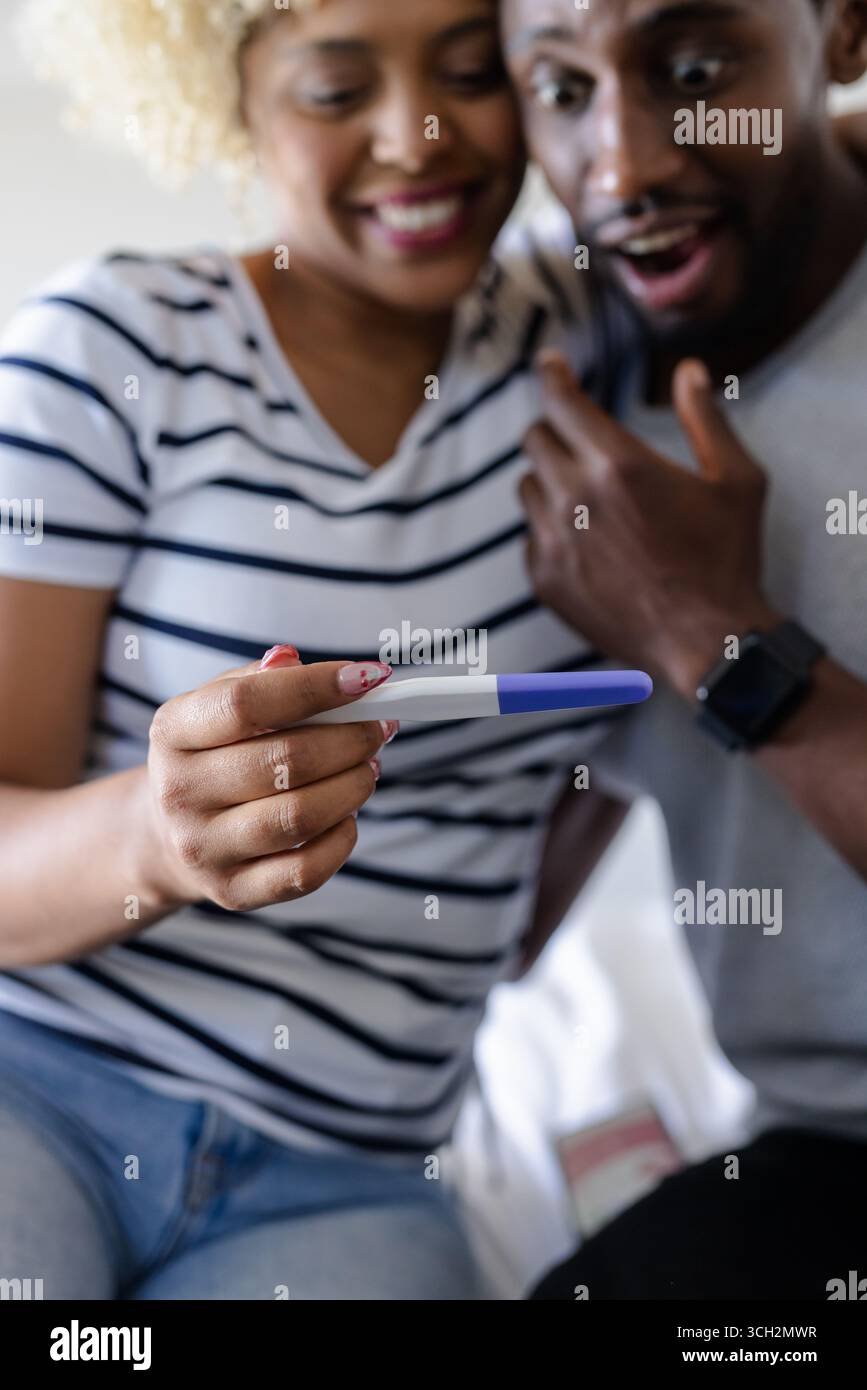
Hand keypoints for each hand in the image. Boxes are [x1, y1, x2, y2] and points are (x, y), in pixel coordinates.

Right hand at [144, 649, 393, 912]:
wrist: (167, 834)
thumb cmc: (211, 755)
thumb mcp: (215, 707)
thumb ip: (259, 681)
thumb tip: (295, 662)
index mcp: (172, 732)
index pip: (244, 703)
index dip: (314, 687)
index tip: (368, 678)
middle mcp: (180, 792)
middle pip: (284, 761)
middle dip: (350, 738)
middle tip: (379, 726)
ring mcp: (205, 848)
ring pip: (300, 816)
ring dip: (353, 785)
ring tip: (369, 766)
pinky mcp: (234, 892)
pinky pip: (306, 871)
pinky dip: (343, 838)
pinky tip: (348, 814)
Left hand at [520, 352, 779, 699]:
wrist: (707, 642)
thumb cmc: (726, 560)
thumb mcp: (736, 481)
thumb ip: (707, 419)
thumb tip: (689, 371)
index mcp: (620, 466)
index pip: (563, 402)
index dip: (553, 375)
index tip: (549, 363)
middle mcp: (575, 499)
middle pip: (536, 439)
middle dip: (558, 431)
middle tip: (584, 442)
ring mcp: (553, 542)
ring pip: (528, 487)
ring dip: (551, 480)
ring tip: (591, 500)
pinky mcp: (544, 580)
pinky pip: (530, 536)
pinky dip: (550, 531)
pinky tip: (590, 545)